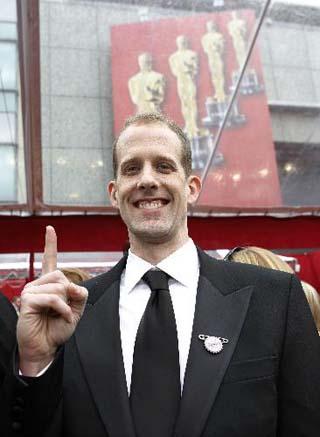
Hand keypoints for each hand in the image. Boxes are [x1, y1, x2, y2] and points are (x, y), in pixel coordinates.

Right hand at [17, 226, 87, 375]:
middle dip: (70, 293)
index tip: (50, 229)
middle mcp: (37, 285)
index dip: (50, 244)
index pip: (49, 260)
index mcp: (49, 284)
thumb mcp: (77, 310)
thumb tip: (73, 285)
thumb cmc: (58, 329)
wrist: (46, 348)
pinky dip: (62, 309)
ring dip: (66, 304)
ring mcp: (30, 291)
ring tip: (60, 315)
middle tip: (66, 309)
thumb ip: (79, 294)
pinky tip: (60, 317)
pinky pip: (53, 298)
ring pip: (59, 286)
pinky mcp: (27, 301)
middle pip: (61, 275)